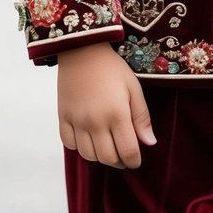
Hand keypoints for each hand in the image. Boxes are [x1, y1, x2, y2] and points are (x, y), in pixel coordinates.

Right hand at [57, 42, 155, 168]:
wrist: (82, 50)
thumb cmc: (112, 68)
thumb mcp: (133, 88)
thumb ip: (142, 117)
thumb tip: (150, 143)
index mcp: (116, 114)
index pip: (127, 152)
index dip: (134, 161)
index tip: (136, 160)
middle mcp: (95, 122)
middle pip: (107, 158)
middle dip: (119, 161)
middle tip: (123, 154)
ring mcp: (77, 121)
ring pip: (88, 155)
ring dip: (100, 156)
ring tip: (107, 146)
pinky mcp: (63, 117)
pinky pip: (69, 145)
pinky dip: (79, 147)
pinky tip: (88, 137)